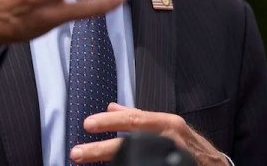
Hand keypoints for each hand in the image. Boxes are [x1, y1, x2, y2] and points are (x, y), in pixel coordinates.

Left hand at [70, 103, 226, 165]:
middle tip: (78, 153)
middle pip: (131, 143)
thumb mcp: (166, 126)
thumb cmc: (188, 144)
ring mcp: (174, 157)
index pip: (134, 119)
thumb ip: (139, 117)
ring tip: (88, 164)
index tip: (87, 124)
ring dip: (112, 163)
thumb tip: (112, 107)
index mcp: (167, 124)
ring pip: (138, 160)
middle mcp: (171, 139)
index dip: (109, 122)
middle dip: (101, 150)